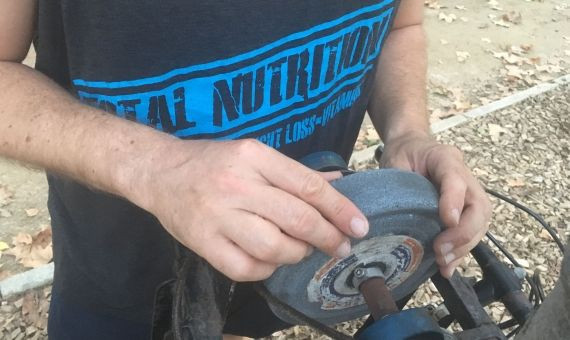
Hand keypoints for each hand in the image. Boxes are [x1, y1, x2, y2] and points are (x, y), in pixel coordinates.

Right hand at [133, 139, 368, 281]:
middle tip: (340, 246)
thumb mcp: (254, 154)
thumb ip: (295, 172)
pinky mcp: (202, 242)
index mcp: (254, 156)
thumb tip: (339, 182)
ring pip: (274, 247)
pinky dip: (266, 269)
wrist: (159, 172)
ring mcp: (217, 215)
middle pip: (297, 218)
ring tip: (300, 250)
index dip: (339, 209)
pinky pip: (246, 268)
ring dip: (297, 254)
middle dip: (328, 237)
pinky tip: (270, 259)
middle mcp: (237, 185)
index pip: (308, 186)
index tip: (359, 226)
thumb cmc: (213, 162)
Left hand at [378, 131, 490, 277]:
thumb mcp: (395, 160)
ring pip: (480, 222)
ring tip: (443, 262)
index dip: (453, 202)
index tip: (446, 222)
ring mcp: (470, 193)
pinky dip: (462, 251)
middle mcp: (465, 176)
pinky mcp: (467, 209)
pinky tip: (448, 266)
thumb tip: (396, 213)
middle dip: (463, 233)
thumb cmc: (404, 153)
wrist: (413, 146)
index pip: (456, 180)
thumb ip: (397, 182)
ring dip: (464, 246)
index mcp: (446, 158)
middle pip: (478, 206)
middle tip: (441, 250)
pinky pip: (473, 231)